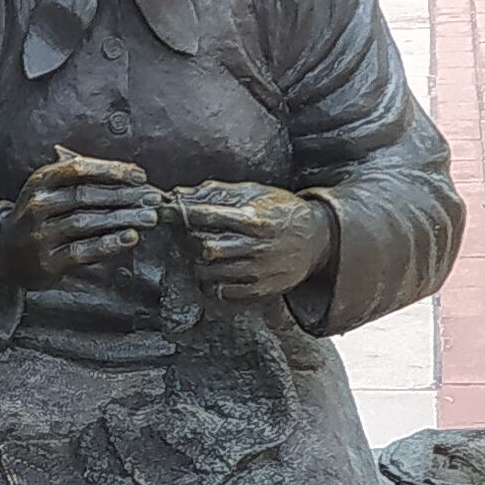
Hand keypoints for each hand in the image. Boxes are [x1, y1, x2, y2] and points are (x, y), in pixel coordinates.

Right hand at [1, 151, 156, 288]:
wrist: (7, 254)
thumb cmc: (38, 218)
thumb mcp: (48, 190)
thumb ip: (79, 177)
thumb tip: (127, 173)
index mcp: (40, 181)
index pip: (79, 169)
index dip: (112, 171)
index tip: (140, 176)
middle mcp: (38, 205)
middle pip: (87, 195)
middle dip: (124, 195)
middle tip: (152, 198)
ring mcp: (40, 234)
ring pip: (87, 222)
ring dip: (122, 219)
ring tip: (148, 218)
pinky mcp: (48, 261)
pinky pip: (83, 250)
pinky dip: (109, 244)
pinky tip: (129, 238)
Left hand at [174, 181, 333, 301]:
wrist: (318, 239)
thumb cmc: (281, 211)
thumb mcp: (256, 193)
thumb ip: (220, 193)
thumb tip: (182, 193)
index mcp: (254, 219)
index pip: (209, 216)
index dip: (183, 214)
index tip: (166, 212)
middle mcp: (256, 246)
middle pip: (207, 248)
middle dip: (191, 242)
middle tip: (188, 238)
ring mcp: (259, 270)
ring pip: (211, 273)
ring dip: (199, 265)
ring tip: (202, 256)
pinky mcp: (261, 289)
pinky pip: (224, 292)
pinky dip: (213, 283)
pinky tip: (216, 273)